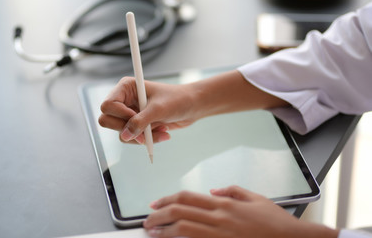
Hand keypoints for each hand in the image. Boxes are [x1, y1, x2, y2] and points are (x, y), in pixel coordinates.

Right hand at [98, 71, 288, 143]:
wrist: (202, 104)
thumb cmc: (186, 99)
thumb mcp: (164, 110)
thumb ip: (142, 123)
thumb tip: (125, 135)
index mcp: (128, 86)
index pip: (108, 105)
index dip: (121, 116)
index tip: (138, 120)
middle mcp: (128, 97)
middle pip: (110, 120)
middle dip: (130, 128)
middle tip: (149, 128)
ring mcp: (134, 110)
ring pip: (121, 132)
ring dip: (141, 135)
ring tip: (162, 131)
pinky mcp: (143, 122)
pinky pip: (135, 138)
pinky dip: (148, 140)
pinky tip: (164, 134)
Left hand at [143, 186, 338, 237]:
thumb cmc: (276, 222)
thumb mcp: (255, 198)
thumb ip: (232, 191)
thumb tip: (213, 190)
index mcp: (225, 204)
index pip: (187, 197)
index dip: (167, 200)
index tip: (155, 205)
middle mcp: (220, 218)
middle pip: (180, 212)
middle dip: (159, 216)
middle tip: (147, 220)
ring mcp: (220, 235)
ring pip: (184, 229)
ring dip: (165, 230)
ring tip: (153, 232)